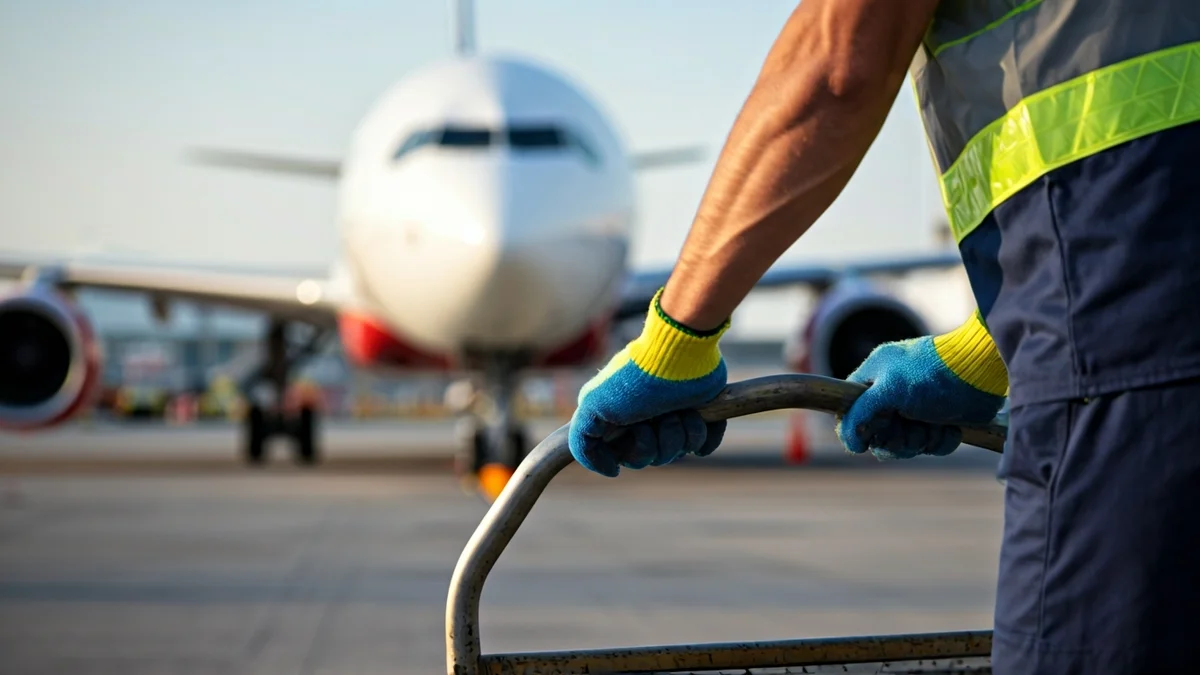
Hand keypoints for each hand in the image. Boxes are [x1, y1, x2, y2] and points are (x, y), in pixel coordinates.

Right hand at [569, 290, 729, 476]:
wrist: (677, 354)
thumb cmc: (633, 380)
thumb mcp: (592, 406)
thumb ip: (581, 441)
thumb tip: (612, 470)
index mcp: (620, 421)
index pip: (625, 459)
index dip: (631, 453)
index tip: (634, 431)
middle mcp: (646, 420)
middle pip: (653, 459)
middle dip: (657, 441)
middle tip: (657, 417)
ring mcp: (675, 417)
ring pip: (679, 452)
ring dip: (679, 434)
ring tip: (678, 410)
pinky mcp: (702, 415)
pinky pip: (703, 446)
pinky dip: (701, 435)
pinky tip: (696, 415)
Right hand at [836, 313, 1007, 459]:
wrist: (983, 373)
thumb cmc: (933, 374)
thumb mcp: (889, 389)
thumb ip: (860, 413)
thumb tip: (849, 442)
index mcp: (874, 378)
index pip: (851, 411)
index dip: (861, 428)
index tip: (874, 432)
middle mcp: (891, 395)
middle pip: (878, 435)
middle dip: (898, 438)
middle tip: (912, 426)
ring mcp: (915, 410)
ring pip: (904, 444)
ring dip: (922, 440)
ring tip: (935, 424)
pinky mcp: (939, 422)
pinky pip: (929, 446)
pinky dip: (941, 441)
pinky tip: (950, 428)